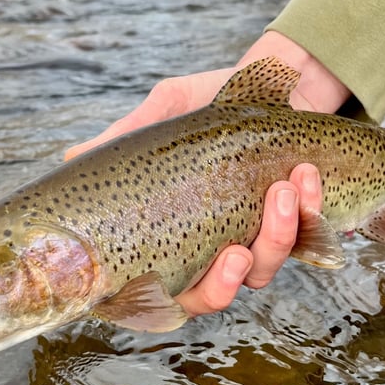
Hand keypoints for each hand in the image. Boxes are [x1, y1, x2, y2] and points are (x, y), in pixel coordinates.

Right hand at [65, 32, 347, 317]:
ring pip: (262, 272)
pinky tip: (305, 175)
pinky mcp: (299, 229)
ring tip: (283, 188)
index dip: (154, 303)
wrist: (277, 81)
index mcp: (172, 231)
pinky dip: (310, 210)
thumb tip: (74, 155)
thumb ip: (130, 133)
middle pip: (210, 298)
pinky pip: (306, 239)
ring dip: (276, 236)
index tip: (161, 286)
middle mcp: (211, 248)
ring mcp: (255, 242)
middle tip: (235, 252)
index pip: (155, 287)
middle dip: (224, 284)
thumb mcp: (169, 109)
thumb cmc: (213, 100)